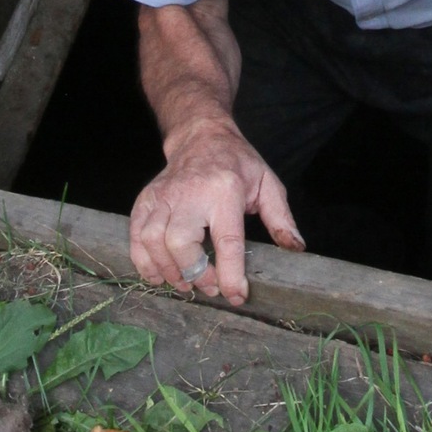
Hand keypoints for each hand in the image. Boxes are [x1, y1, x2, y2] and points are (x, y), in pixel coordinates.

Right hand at [128, 116, 303, 305]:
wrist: (201, 135)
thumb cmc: (237, 163)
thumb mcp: (267, 184)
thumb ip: (281, 218)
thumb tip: (295, 248)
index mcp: (225, 191)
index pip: (227, 241)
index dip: (230, 274)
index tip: (236, 295)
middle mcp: (190, 194)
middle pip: (180, 243)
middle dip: (194, 273)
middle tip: (208, 286)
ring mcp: (163, 196)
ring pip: (153, 241)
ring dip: (167, 270)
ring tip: (184, 283)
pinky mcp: (146, 200)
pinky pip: (136, 235)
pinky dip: (143, 260)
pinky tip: (158, 273)